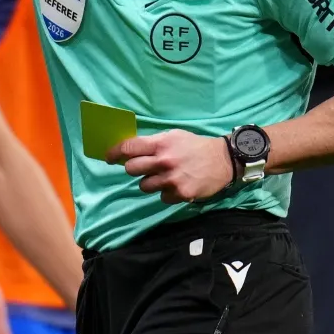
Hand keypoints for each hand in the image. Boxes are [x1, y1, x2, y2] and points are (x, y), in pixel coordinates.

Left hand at [109, 130, 233, 203]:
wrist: (224, 160)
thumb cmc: (195, 146)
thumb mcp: (174, 136)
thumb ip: (152, 143)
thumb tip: (128, 150)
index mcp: (161, 144)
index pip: (128, 148)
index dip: (114, 153)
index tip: (108, 158)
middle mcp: (164, 161)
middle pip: (130, 169)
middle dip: (134, 168)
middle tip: (144, 168)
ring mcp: (171, 179)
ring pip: (143, 186)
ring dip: (150, 182)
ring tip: (165, 176)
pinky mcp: (180, 194)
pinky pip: (161, 196)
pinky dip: (166, 192)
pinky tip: (177, 184)